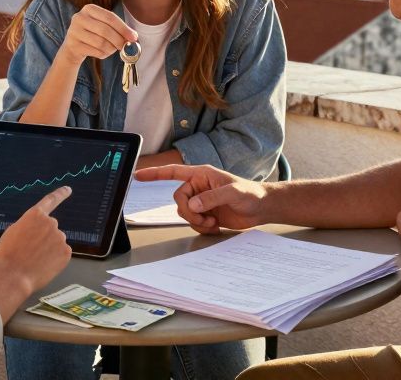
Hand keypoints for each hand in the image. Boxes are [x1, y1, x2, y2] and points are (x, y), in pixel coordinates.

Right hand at [0, 187, 73, 320]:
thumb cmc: (7, 256)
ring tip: (33, 261)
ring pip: (56, 243)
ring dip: (48, 250)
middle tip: (30, 252)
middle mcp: (50, 223)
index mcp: (35, 215)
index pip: (51, 200)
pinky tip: (42, 266)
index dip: (60, 194)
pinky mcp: (66, 252)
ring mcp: (60, 237)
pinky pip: (61, 255)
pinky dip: (54, 260)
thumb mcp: (12, 233)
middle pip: (50, 229)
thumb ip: (28, 226)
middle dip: (44, 238)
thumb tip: (36, 231)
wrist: (11, 277)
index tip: (68, 189)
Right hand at [57, 4, 136, 64]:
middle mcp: (79, 17)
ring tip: (112, 50)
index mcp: (89, 9)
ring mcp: (74, 31)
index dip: (123, 28)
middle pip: (105, 30)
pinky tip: (102, 53)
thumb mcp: (102, 26)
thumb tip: (133, 36)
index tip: (134, 37)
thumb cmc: (92, 35)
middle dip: (118, 40)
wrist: (73, 47)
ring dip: (111, 49)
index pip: (110, 17)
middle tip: (125, 47)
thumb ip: (117, 29)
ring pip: (101, 42)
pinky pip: (95, 51)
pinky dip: (103, 54)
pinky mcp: (73, 45)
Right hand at [135, 164, 268, 233]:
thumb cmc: (251, 194)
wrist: (262, 209)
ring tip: (213, 221)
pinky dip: (202, 227)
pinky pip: (193, 223)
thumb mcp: (233, 192)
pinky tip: (215, 225)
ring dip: (196, 221)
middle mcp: (198, 187)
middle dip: (189, 211)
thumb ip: (212, 197)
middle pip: (178, 199)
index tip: (138, 175)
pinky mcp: (206, 214)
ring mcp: (201, 201)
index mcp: (201, 174)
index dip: (155, 174)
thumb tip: (193, 204)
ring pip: (184, 213)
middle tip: (204, 217)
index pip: (173, 172)